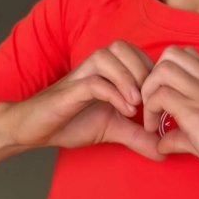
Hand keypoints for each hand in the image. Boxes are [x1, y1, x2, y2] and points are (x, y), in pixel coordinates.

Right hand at [4, 40, 165, 161]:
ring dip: (127, 77)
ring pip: (107, 56)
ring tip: (137, 103)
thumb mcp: (112, 128)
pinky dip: (113, 92)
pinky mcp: (68, 91)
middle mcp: (94, 67)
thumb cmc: (71, 121)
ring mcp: (80, 76)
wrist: (33, 129)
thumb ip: (137, 135)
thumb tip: (164, 151)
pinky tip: (124, 110)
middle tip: (151, 98)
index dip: (152, 70)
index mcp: (107, 70)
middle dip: (142, 69)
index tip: (162, 97)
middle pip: (123, 47)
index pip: (135, 52)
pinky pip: (93, 81)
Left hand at [141, 45, 198, 191]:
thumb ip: (186, 133)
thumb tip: (163, 143)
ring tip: (152, 115)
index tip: (166, 98)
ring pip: (162, 69)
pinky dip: (151, 111)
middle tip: (154, 104)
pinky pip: (161, 97)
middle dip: (153, 76)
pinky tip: (155, 132)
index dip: (168, 72)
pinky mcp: (196, 115)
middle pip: (170, 54)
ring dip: (149, 90)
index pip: (188, 54)